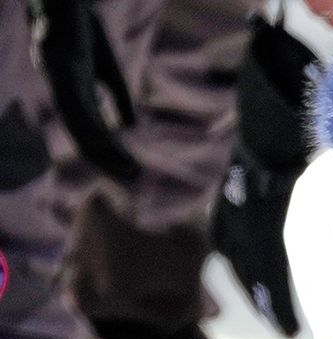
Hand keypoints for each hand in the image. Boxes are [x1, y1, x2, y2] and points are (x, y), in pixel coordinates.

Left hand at [28, 0, 140, 179]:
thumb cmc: (84, 28)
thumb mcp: (108, 69)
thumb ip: (118, 98)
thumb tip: (131, 127)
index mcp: (74, 94)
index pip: (90, 134)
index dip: (110, 156)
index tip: (133, 172)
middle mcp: (63, 91)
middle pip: (83, 137)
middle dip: (108, 159)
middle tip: (134, 177)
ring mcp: (59, 79)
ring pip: (77, 124)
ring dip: (102, 149)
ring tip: (126, 166)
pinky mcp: (60, 65)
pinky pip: (73, 100)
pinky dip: (88, 124)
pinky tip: (104, 139)